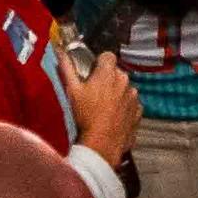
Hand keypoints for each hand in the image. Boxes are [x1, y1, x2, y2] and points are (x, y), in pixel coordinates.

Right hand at [70, 47, 140, 164]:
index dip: (99, 62)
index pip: (107, 56)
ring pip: (124, 89)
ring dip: (116, 94)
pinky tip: (111, 117)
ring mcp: (133, 98)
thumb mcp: (72, 90)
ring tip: (102, 108)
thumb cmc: (86, 118)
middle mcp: (125, 82)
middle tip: (93, 93)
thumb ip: (67, 67)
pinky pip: (130, 104)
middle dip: (106, 80)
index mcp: (108, 73)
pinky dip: (123, 108)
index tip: (92, 72)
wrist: (102, 145)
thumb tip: (60, 52)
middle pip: (115, 73)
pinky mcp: (138, 112)